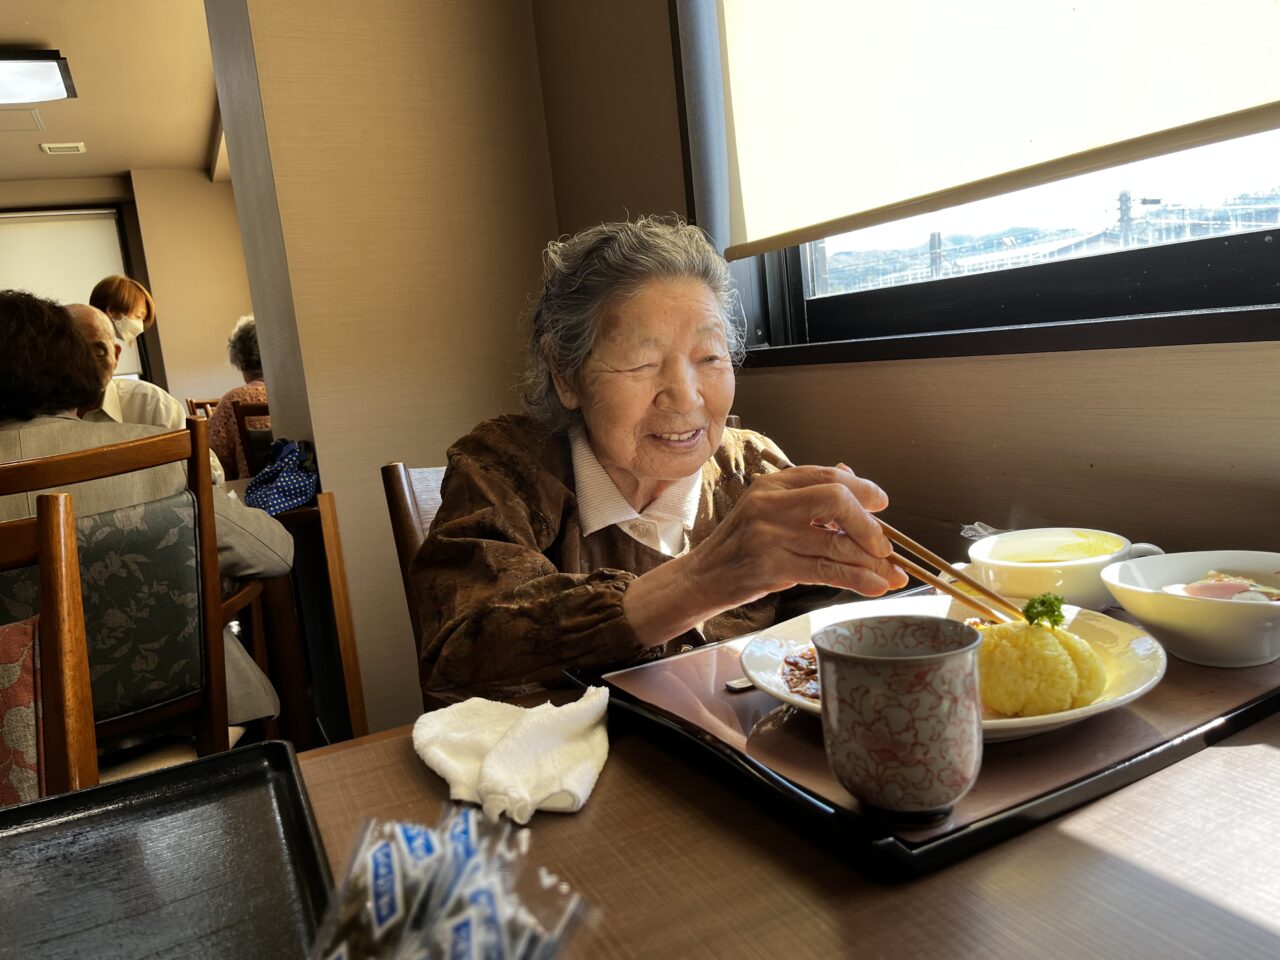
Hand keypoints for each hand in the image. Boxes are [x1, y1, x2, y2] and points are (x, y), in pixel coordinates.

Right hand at [684, 462, 908, 608]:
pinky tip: (874, 585)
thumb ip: (807, 495)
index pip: (827, 476)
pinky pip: (825, 570)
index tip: (882, 504)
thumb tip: (850, 475)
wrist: (700, 578)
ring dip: (871, 562)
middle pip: (836, 500)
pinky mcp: (771, 567)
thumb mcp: (768, 511)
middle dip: (869, 524)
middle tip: (885, 545)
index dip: (862, 488)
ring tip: (892, 575)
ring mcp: (769, 536)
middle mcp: (770, 505)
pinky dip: (856, 579)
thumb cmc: (739, 546)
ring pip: (835, 543)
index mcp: (772, 485)